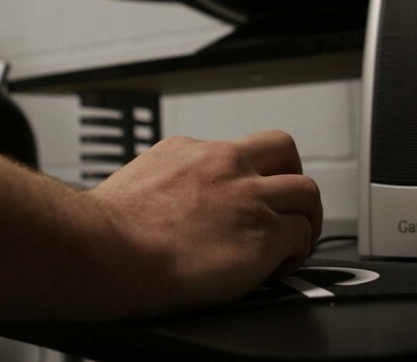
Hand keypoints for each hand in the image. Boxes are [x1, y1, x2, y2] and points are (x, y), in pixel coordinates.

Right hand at [88, 130, 321, 316]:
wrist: (110, 250)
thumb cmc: (111, 228)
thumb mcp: (139, 178)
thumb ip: (166, 180)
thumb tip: (167, 196)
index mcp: (193, 151)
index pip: (237, 151)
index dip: (248, 175)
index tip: (245, 195)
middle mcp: (226, 164)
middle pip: (283, 148)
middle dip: (291, 175)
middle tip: (285, 203)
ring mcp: (249, 197)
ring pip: (306, 191)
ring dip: (305, 217)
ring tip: (295, 240)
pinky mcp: (263, 234)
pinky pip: (301, 235)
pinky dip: (297, 252)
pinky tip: (279, 266)